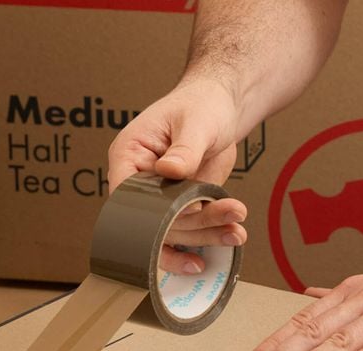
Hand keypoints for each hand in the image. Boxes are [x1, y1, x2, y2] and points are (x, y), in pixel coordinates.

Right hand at [107, 79, 246, 273]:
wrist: (221, 110)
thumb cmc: (201, 105)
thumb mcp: (196, 123)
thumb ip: (184, 150)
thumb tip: (168, 170)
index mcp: (128, 155)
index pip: (125, 194)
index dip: (153, 209)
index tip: (187, 209)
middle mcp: (140, 183)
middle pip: (152, 220)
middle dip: (190, 226)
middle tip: (225, 222)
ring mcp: (160, 199)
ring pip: (175, 231)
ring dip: (207, 233)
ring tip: (237, 231)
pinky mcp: (181, 209)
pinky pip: (192, 230)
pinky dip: (213, 234)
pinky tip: (232, 234)